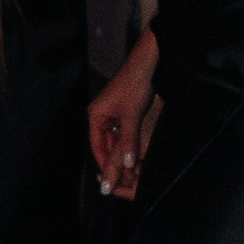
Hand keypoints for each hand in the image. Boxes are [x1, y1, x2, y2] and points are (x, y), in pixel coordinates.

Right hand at [89, 28, 159, 197]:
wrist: (148, 63)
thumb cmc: (135, 83)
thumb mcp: (131, 116)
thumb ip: (128, 141)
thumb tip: (126, 164)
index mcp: (95, 115)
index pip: (96, 146)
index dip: (104, 164)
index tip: (109, 180)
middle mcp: (101, 114)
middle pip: (105, 145)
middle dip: (114, 161)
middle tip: (123, 178)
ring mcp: (114, 112)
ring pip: (116, 140)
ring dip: (124, 153)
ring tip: (131, 169)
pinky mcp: (125, 110)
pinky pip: (125, 132)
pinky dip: (130, 143)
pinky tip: (137, 152)